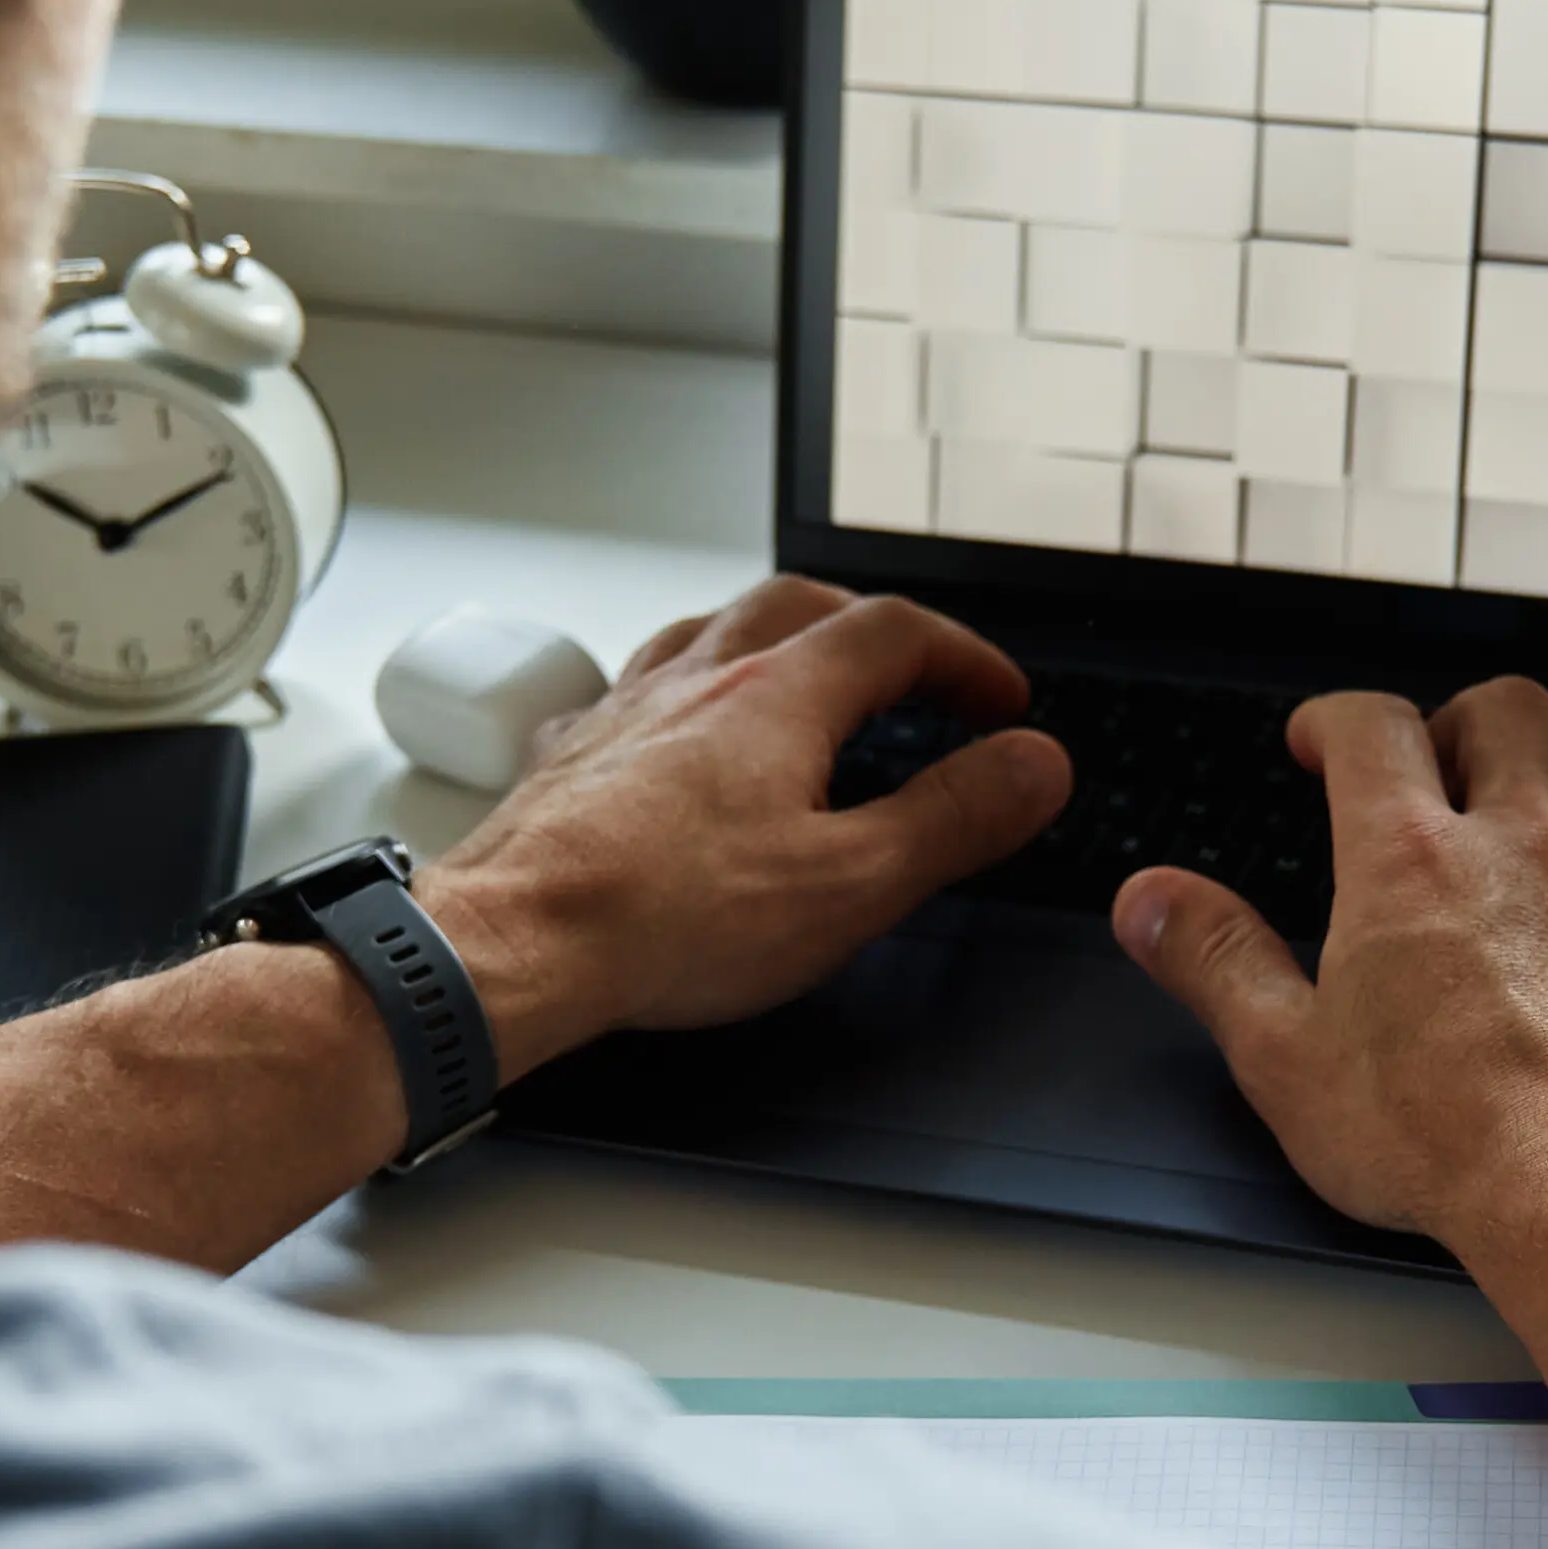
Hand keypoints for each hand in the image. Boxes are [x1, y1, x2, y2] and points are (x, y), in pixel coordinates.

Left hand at [418, 577, 1065, 1067]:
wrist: (514, 943)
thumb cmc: (666, 919)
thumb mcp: (850, 883)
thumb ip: (952, 818)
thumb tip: (1033, 765)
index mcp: (781, 693)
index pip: (898, 633)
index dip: (965, 659)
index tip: (1001, 701)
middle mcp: (699, 676)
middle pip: (802, 605)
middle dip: (875, 629)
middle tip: (916, 674)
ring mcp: (627, 708)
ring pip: (711, 630)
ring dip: (775, 641)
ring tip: (802, 675)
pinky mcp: (572, 754)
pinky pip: (635, 690)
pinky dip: (682, 694)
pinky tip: (677, 732)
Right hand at [1110, 678, 1547, 1281]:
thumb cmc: (1450, 1138)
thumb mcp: (1286, 1059)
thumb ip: (1215, 961)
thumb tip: (1150, 901)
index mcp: (1408, 858)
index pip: (1370, 725)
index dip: (1337, 718)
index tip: (1322, 740)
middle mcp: (1525, 839)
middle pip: (1505, 708)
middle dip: (1463, 717)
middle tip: (1440, 759)